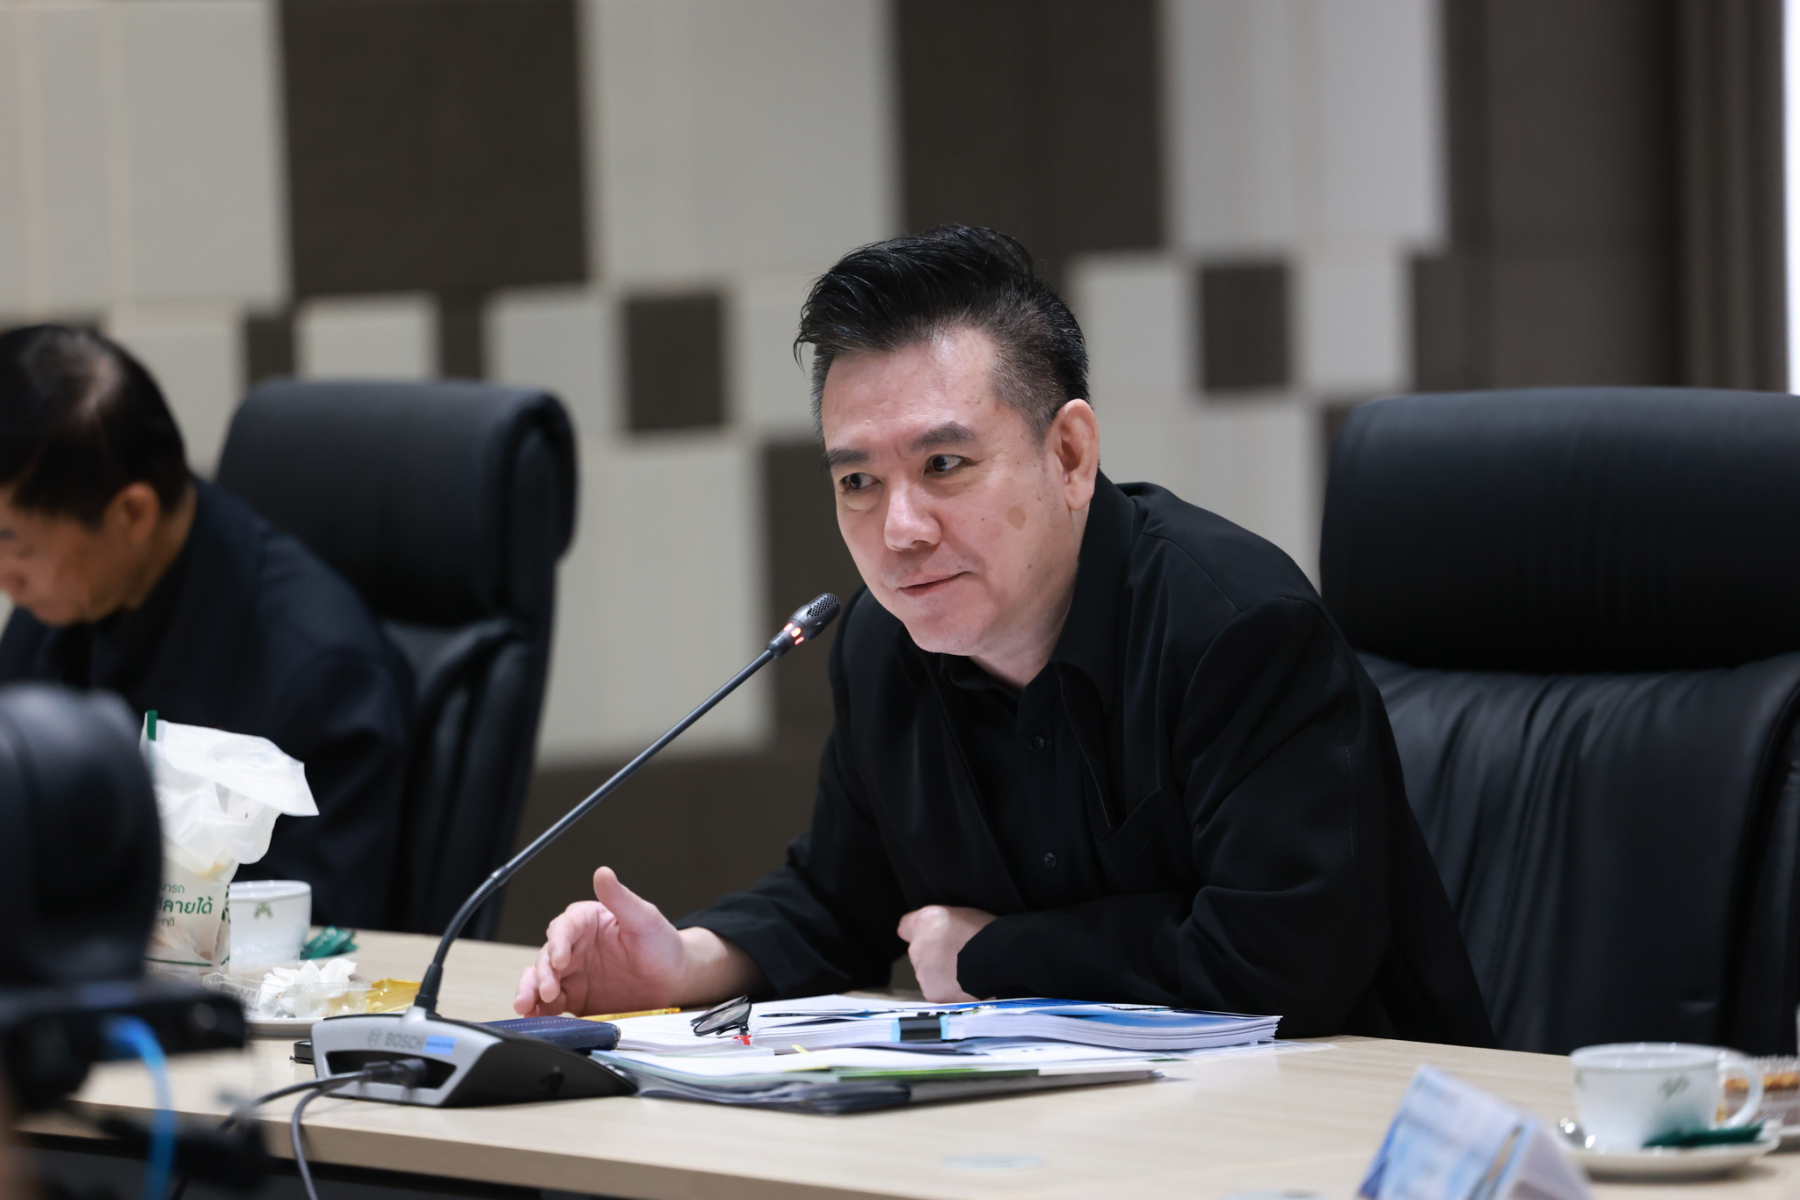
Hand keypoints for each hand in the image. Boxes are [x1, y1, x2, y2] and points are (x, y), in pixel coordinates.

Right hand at [513, 867, 687, 1015]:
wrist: (674, 979)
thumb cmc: (662, 943)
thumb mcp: (645, 918)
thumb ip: (621, 898)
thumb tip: (603, 873)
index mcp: (588, 922)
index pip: (564, 927)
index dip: (558, 942)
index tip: (560, 959)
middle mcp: (575, 946)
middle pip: (547, 956)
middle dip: (542, 972)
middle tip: (547, 989)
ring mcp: (573, 974)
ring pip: (542, 979)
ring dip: (531, 991)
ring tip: (527, 1006)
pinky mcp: (575, 998)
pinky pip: (551, 1004)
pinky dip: (540, 1010)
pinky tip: (535, 1016)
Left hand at [896, 905, 995, 1001]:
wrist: (997, 958)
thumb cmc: (987, 933)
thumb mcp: (962, 914)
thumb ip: (941, 922)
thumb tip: (938, 931)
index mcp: (925, 921)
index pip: (906, 927)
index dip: (919, 932)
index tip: (930, 937)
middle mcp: (917, 945)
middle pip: (919, 952)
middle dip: (933, 955)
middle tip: (957, 956)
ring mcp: (922, 970)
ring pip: (927, 973)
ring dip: (940, 973)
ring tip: (964, 971)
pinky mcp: (931, 991)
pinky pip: (936, 990)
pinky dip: (947, 990)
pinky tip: (964, 984)